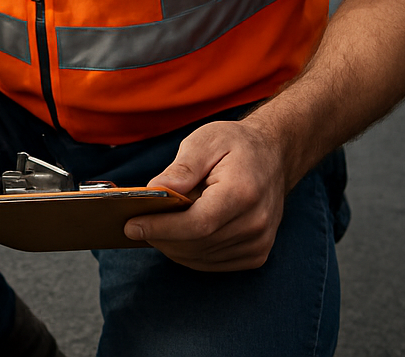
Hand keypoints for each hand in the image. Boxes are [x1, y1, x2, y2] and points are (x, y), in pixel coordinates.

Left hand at [122, 119, 287, 270]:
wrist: (273, 157)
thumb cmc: (235, 145)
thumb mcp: (205, 141)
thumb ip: (181, 168)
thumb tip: (154, 190)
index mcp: (243, 192)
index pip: (198, 223)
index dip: (162, 228)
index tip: (131, 225)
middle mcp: (256, 223)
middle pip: (197, 243)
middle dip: (160, 237)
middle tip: (133, 226)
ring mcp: (259, 242)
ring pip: (202, 258)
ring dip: (171, 247)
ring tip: (150, 229)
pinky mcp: (257, 253)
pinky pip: (213, 263)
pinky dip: (189, 254)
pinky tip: (175, 237)